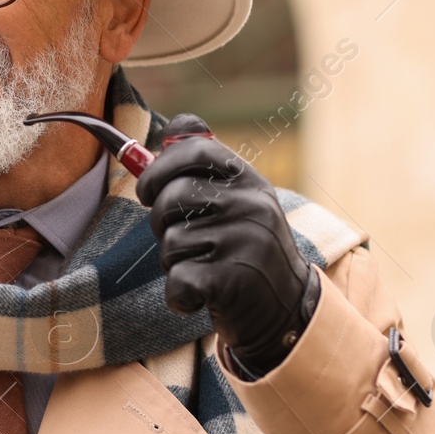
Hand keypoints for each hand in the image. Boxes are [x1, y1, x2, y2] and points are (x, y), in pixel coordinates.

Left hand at [134, 114, 319, 376]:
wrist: (286, 310)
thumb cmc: (243, 250)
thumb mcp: (237, 201)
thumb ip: (205, 167)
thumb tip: (173, 123)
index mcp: (249, 181)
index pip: (196, 148)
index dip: (160, 167)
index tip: (148, 191)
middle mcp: (252, 205)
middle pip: (172, 196)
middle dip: (160, 223)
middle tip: (179, 240)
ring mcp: (245, 241)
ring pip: (172, 241)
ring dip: (174, 262)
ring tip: (203, 268)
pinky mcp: (233, 280)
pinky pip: (178, 279)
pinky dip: (180, 296)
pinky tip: (202, 297)